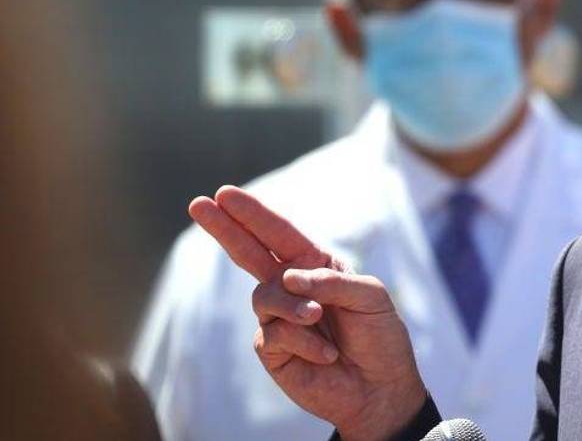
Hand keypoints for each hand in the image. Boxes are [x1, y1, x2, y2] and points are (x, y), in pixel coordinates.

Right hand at [190, 186, 426, 440]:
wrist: (380, 388)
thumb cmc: (380, 338)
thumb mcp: (371, 297)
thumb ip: (332, 280)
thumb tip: (288, 278)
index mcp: (317, 266)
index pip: (280, 235)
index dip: (253, 214)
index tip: (225, 194)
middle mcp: (293, 287)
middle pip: (249, 252)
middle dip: (226, 228)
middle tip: (198, 204)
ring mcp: (278, 317)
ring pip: (264, 296)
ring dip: (294, 306)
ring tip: (319, 317)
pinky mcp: (272, 349)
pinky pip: (274, 333)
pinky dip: (303, 340)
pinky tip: (326, 354)